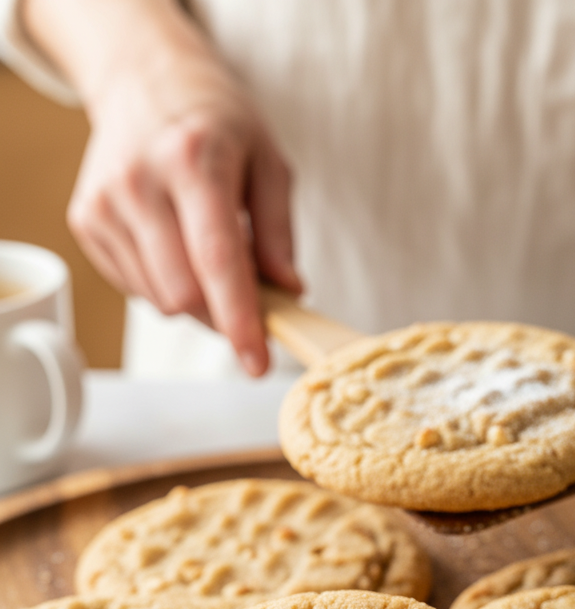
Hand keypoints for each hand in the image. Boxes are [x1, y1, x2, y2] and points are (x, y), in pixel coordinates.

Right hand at [48, 2, 301, 375]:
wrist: (144, 81)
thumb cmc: (217, 123)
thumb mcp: (268, 162)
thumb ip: (281, 232)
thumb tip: (289, 293)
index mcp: (193, 159)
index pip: (217, 261)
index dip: (240, 320)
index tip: (257, 362)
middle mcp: (140, 181)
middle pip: (183, 294)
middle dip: (221, 313)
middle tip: (246, 295)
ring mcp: (106, 202)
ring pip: (159, 300)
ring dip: (194, 298)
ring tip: (205, 250)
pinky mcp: (86, 220)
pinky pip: (137, 289)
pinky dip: (165, 283)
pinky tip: (173, 243)